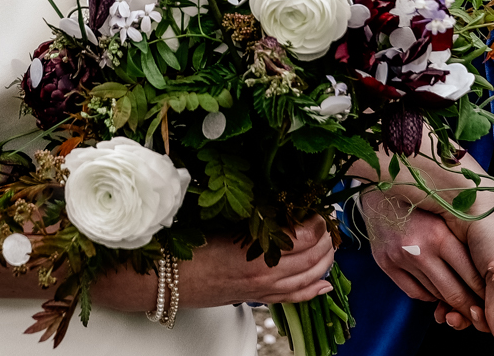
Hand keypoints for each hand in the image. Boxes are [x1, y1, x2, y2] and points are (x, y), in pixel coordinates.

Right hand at [91, 216, 334, 312]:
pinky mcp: (254, 299)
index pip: (302, 236)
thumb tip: (271, 195)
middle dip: (326, 237)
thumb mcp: (217, 218)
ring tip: (330, 244)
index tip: (321, 204)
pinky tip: (324, 285)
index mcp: (254, 252)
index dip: (317, 220)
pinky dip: (312, 290)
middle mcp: (263, 274)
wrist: (162, 280)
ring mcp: (261, 289)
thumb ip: (248, 210)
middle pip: (310, 257)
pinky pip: (292, 298)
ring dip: (324, 260)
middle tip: (329, 218)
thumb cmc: (183, 246)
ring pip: (307, 277)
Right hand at [359, 196, 476, 331]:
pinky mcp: (384, 262)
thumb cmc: (425, 198)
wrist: (381, 183)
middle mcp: (419, 250)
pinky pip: (414, 292)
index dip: (487, 296)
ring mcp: (399, 258)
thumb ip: (466, 245)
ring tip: (462, 298)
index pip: (472, 279)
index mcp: (441, 236)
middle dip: (472, 308)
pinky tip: (436, 287)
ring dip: (450, 301)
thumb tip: (488, 281)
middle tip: (482, 314)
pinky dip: (429, 295)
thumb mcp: (450, 216)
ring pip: (434, 295)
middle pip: (454, 293)